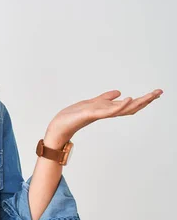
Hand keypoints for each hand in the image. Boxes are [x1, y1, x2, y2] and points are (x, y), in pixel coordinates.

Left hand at [46, 89, 163, 140]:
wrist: (59, 127)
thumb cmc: (73, 116)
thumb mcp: (91, 103)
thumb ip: (105, 98)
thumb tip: (118, 92)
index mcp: (107, 110)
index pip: (128, 104)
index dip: (142, 99)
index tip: (156, 93)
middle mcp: (106, 113)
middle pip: (131, 107)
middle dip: (146, 100)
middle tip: (160, 92)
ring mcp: (100, 114)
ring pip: (123, 108)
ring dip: (138, 101)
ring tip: (151, 95)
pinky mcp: (92, 114)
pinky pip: (108, 111)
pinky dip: (119, 105)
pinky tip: (128, 98)